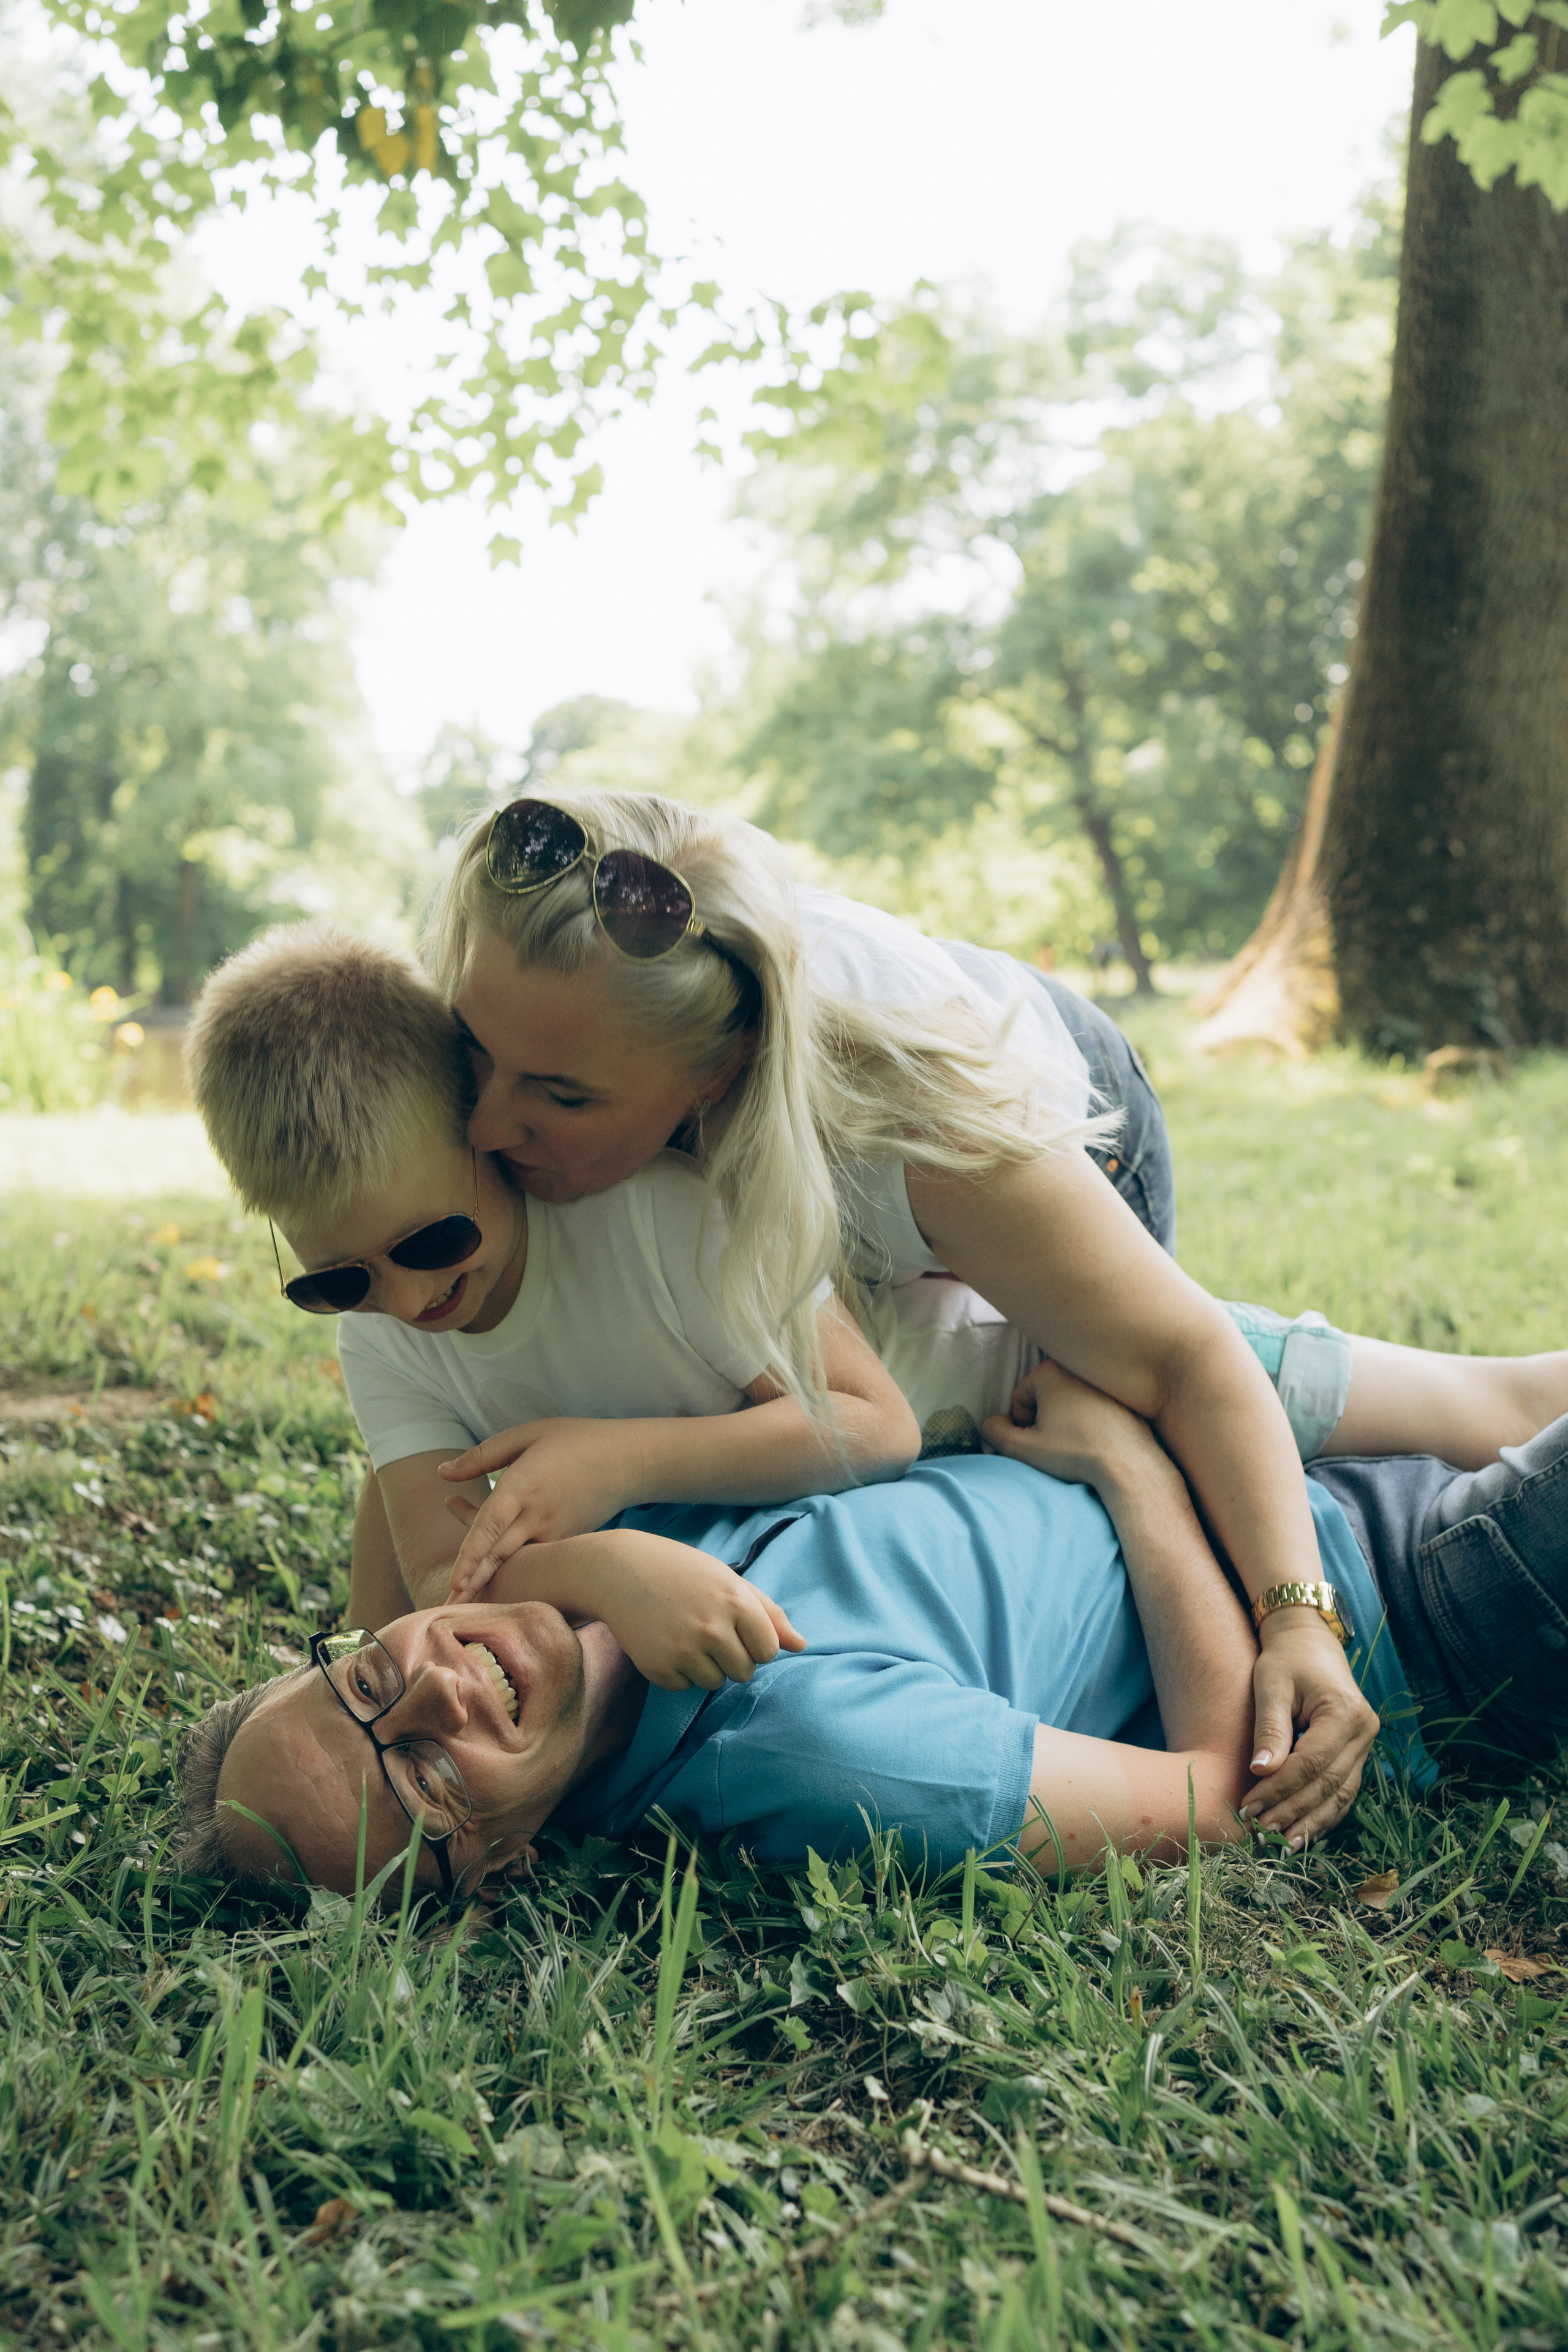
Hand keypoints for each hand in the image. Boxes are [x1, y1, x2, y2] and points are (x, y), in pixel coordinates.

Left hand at [440, 1420, 640, 1598]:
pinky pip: (535, 1558)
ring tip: (463, 1606)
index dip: (472, 1554)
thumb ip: (482, 1456)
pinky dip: (514, 1572)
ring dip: (490, 1583)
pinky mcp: (567, 1541)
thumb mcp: (527, 1436)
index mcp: (525, 1484)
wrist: (630, 1461)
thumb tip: (441, 1472)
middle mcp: (538, 1514)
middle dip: (474, 1582)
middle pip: (500, 1553)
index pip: (492, 1523)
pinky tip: (492, 1586)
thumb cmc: (575, 1441)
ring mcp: (556, 1532)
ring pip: (516, 1562)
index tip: (456, 1581)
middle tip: (449, 1608)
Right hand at [596, 1538, 806, 1691]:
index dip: (754, 1642)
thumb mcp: (729, 1580)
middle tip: (705, 1629)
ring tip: (684, 1634)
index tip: (735, 1626)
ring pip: (715, 1682)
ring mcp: (683, 1650)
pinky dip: (678, 1671)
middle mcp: (712, 1628)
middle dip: (731, 1656)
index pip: (768, 1650)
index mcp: (736, 1601)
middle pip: (744, 1671)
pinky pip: (685, 1687)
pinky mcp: (658, 1668)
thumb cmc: (682, 1572)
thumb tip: (801, 1646)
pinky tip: (664, 1642)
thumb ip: (768, 1613)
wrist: (618, 1570)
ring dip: (705, 1666)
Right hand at [981, 1358, 1154, 1489]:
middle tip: (1058, 1446)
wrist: (1129, 1466)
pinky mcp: (1125, 1396)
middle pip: (1046, 1397)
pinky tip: (1099, 1444)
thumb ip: (994, 1432)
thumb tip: (991, 1423)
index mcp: (1050, 1371)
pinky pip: (1096, 1408)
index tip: (1038, 1443)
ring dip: (1067, 1423)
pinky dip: (1092, 1424)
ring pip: (1071, 1403)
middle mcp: (1078, 1368)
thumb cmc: (1074, 1453)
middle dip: (1045, 1421)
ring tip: (1079, 1447)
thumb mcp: (1021, 1447)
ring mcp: (1104, 1381)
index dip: (1022, 1425)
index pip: (1020, 1397)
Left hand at [1239, 1611, 1378, 1846]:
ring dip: (1311, 1822)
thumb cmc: (1285, 1660)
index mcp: (1345, 1713)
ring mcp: (1365, 1745)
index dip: (1280, 1790)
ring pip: (1340, 1795)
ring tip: (1282, 1845)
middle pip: (1327, 1785)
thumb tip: (1261, 1771)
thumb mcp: (1271, 1684)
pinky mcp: (1356, 1754)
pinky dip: (1323, 1813)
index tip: (1249, 1808)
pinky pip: (1342, 1791)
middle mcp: (1363, 1732)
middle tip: (1260, 1833)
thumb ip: (1269, 1728)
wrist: (1309, 1643)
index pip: (1311, 1764)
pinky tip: (1301, 1832)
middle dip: (1293, 1812)